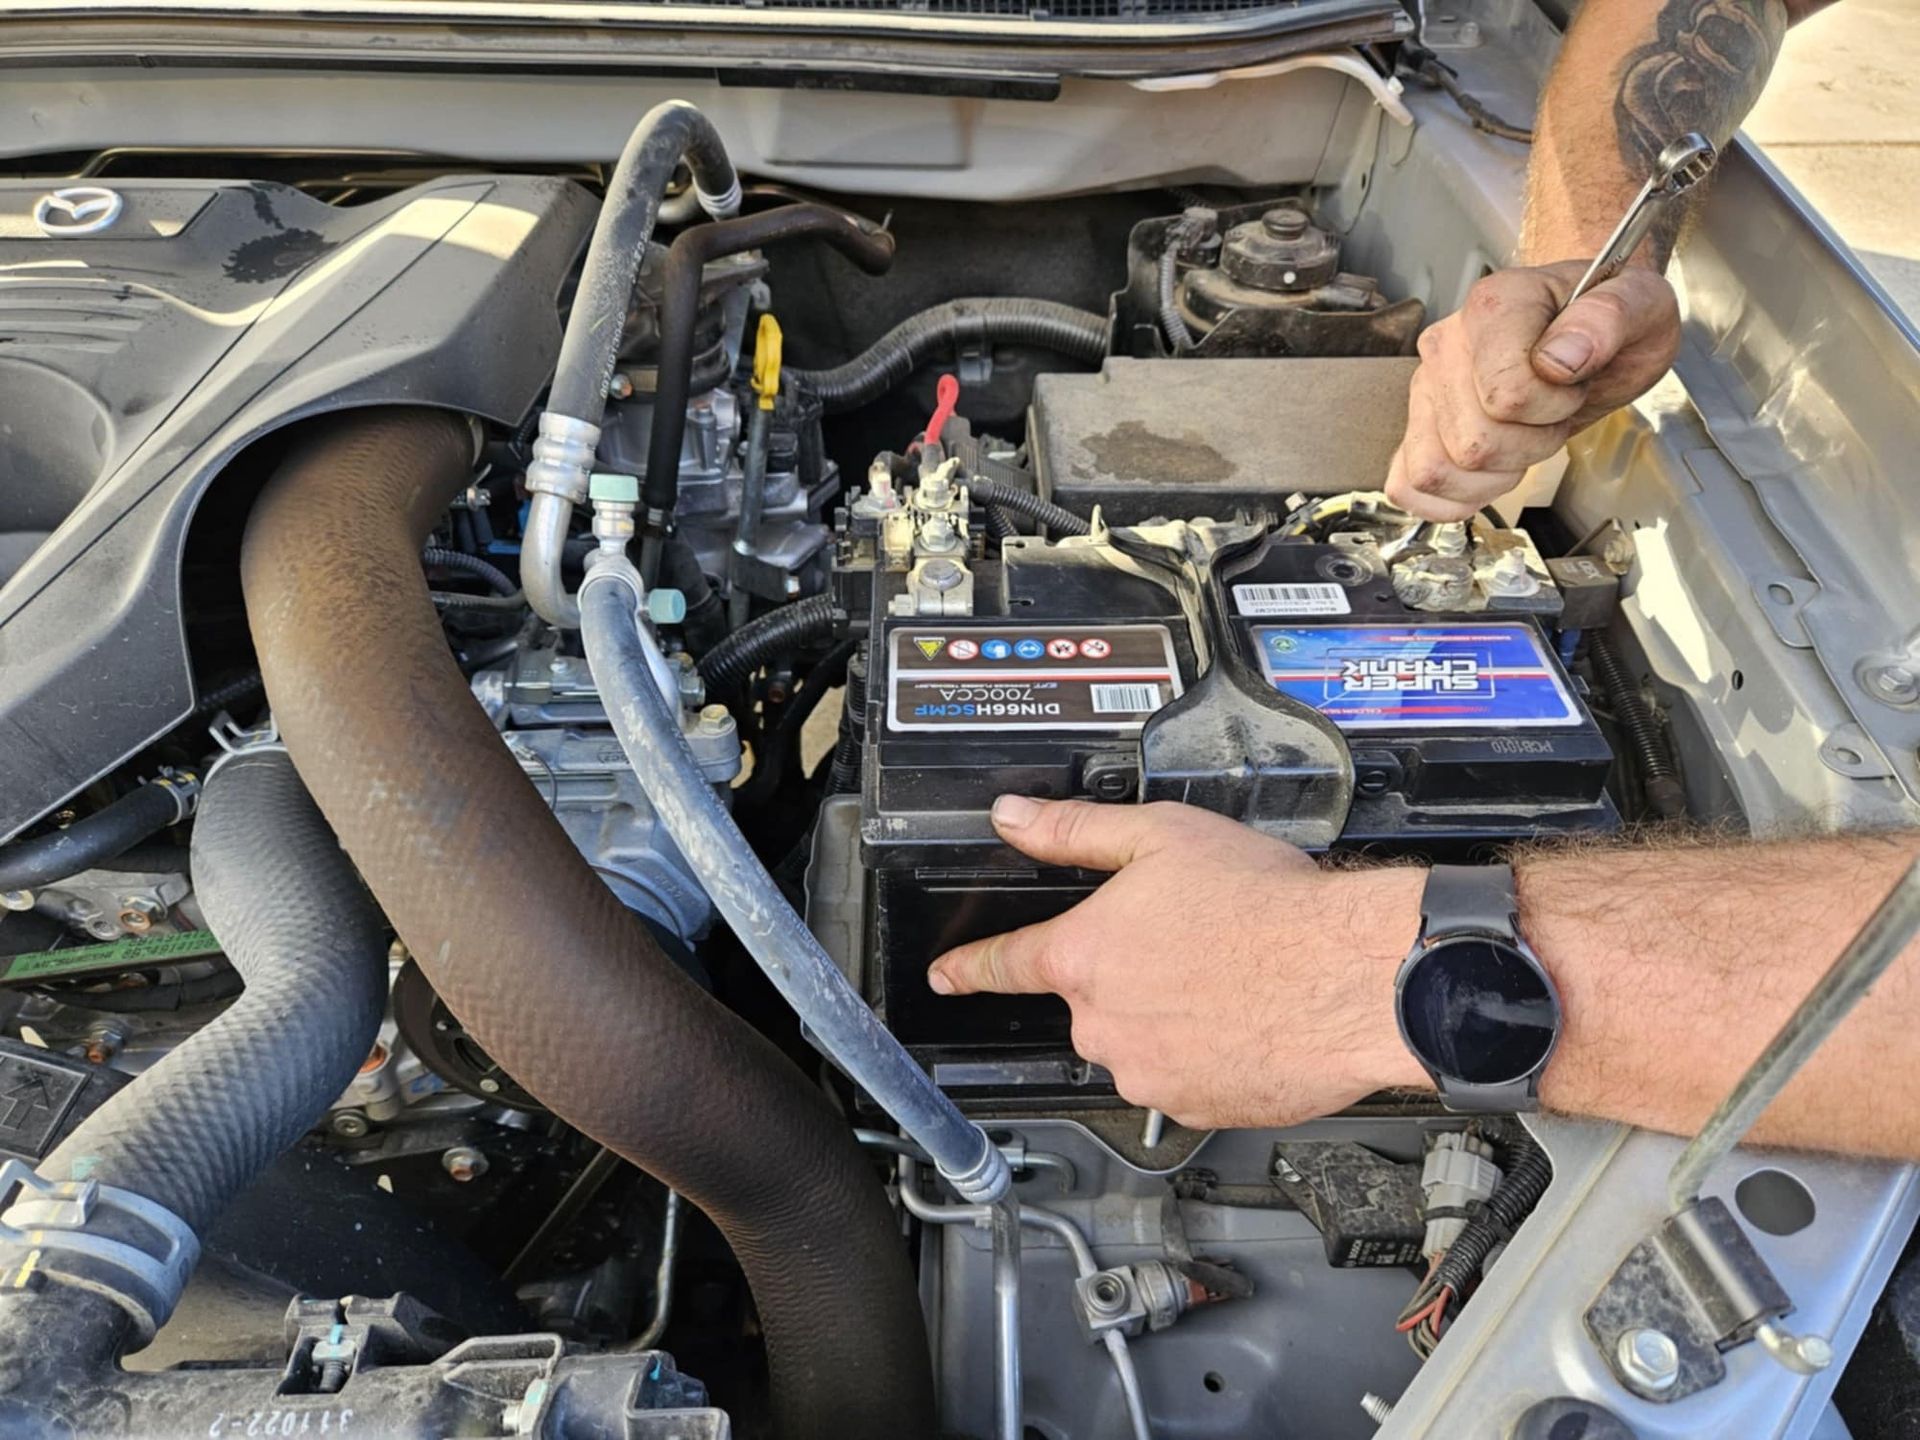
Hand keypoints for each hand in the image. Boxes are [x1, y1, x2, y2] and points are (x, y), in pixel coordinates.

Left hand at [927, 796, 1429, 1127]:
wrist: (1350, 977)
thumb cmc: (1268, 906)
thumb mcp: (1161, 836)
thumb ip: (1074, 830)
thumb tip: (1014, 816)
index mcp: (1083, 956)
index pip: (1003, 962)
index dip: (968, 967)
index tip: (946, 977)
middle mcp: (1103, 1024)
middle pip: (1089, 1001)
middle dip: (1125, 976)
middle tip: (1188, 945)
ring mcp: (1148, 1074)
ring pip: (1137, 1042)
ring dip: (1167, 1017)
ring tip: (1227, 980)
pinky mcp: (1195, 1109)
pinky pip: (1183, 1080)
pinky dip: (1205, 1055)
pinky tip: (1245, 1020)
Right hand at [1386, 260, 1680, 520]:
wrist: (1586, 334)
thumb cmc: (1604, 324)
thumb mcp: (1640, 304)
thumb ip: (1610, 317)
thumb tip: (1561, 357)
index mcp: (1495, 307)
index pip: (1506, 395)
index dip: (1554, 407)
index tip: (1574, 383)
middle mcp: (1447, 346)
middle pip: (1473, 444)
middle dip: (1530, 444)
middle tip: (1552, 413)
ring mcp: (1425, 389)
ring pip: (1436, 470)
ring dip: (1493, 474)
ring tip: (1522, 438)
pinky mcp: (1416, 427)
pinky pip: (1407, 486)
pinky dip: (1450, 499)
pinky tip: (1487, 475)